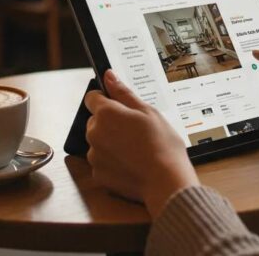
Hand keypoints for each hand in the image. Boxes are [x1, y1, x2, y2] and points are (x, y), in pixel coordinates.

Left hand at [85, 70, 198, 217]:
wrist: (166, 181)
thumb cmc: (161, 144)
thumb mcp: (147, 111)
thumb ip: (123, 93)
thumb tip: (109, 76)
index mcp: (105, 113)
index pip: (92, 97)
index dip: (106, 99)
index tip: (119, 105)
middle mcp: (94, 133)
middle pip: (96, 121)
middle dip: (111, 123)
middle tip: (136, 129)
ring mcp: (94, 155)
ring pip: (99, 142)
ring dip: (111, 142)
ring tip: (136, 148)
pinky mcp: (98, 174)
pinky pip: (102, 161)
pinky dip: (113, 161)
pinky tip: (132, 163)